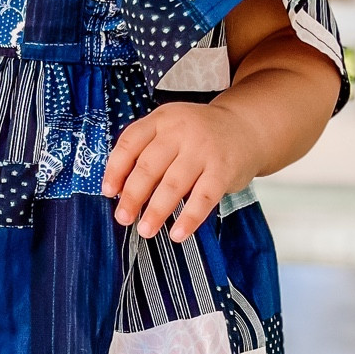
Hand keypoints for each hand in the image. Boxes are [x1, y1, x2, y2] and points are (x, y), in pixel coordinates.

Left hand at [102, 102, 257, 242]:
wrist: (247, 128)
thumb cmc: (200, 136)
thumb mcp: (171, 130)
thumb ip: (148, 152)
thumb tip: (122, 191)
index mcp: (161, 119)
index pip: (130, 142)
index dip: (115, 169)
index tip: (107, 191)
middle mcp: (180, 131)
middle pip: (149, 166)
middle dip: (132, 196)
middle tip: (123, 218)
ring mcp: (203, 150)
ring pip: (173, 184)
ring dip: (156, 210)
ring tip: (145, 230)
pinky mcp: (223, 170)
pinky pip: (203, 198)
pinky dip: (189, 218)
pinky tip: (177, 233)